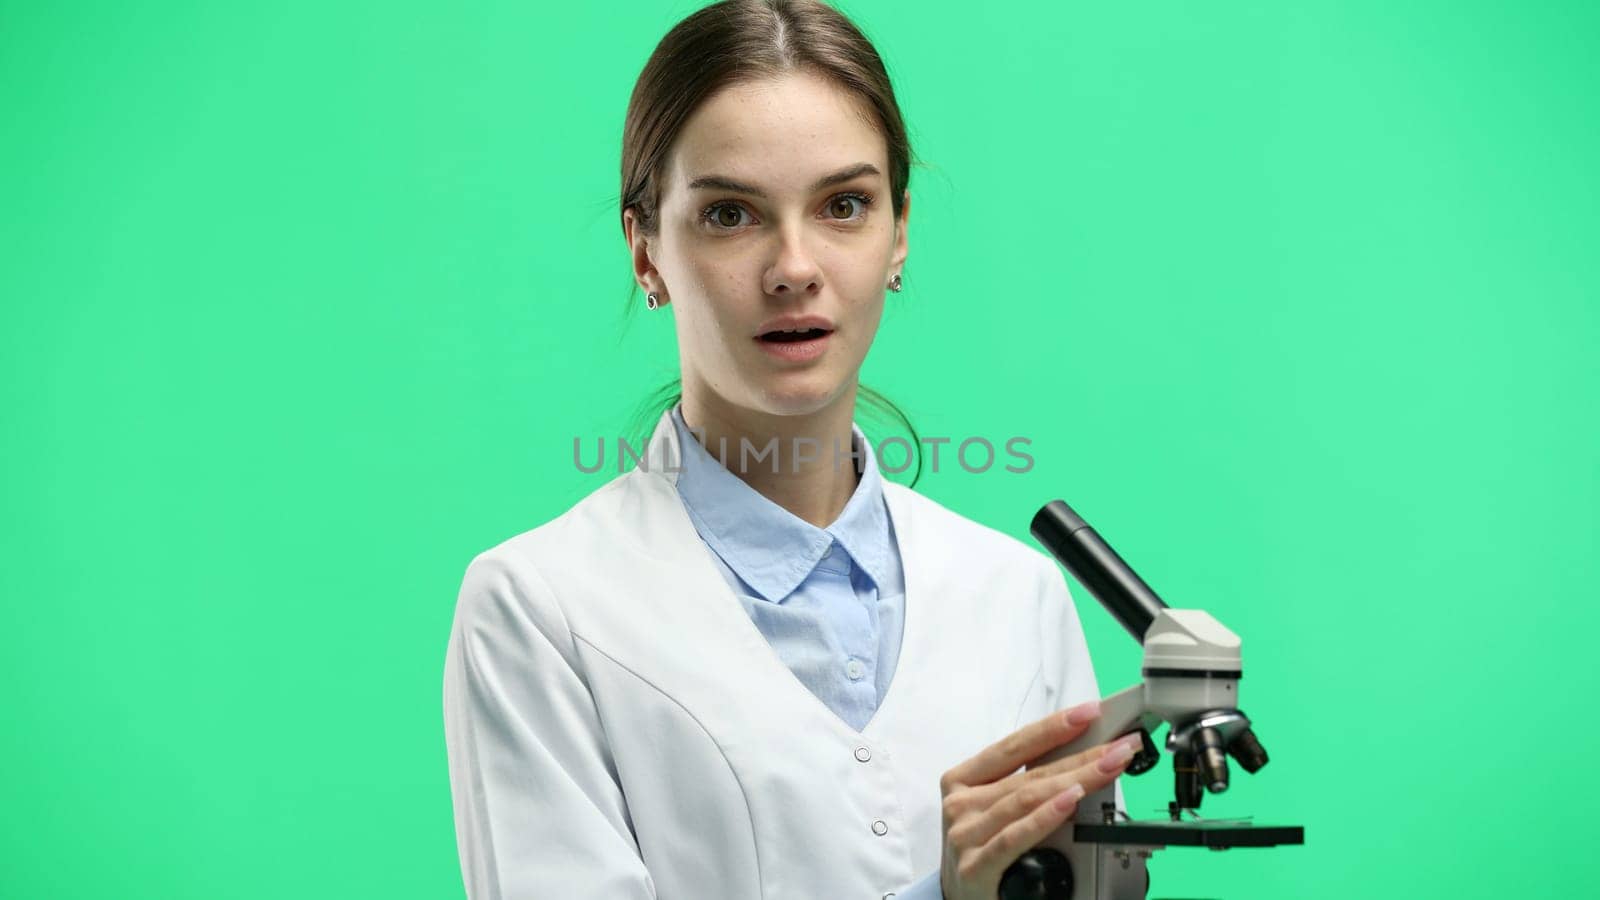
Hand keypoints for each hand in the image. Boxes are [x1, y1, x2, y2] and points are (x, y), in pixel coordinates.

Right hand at [936, 700, 1138, 899]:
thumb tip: (1079, 761)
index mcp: (962, 781)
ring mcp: (965, 835)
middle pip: (1030, 774)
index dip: (1053, 727)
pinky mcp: (975, 867)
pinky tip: (1071, 802)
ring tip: (1109, 768)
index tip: (1089, 713)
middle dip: (1082, 756)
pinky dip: (1046, 817)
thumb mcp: (993, 811)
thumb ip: (1024, 787)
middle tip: (1119, 747)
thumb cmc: (979, 852)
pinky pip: (1016, 837)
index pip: (1013, 746)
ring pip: (1027, 799)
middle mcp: (960, 804)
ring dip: (1076, 780)